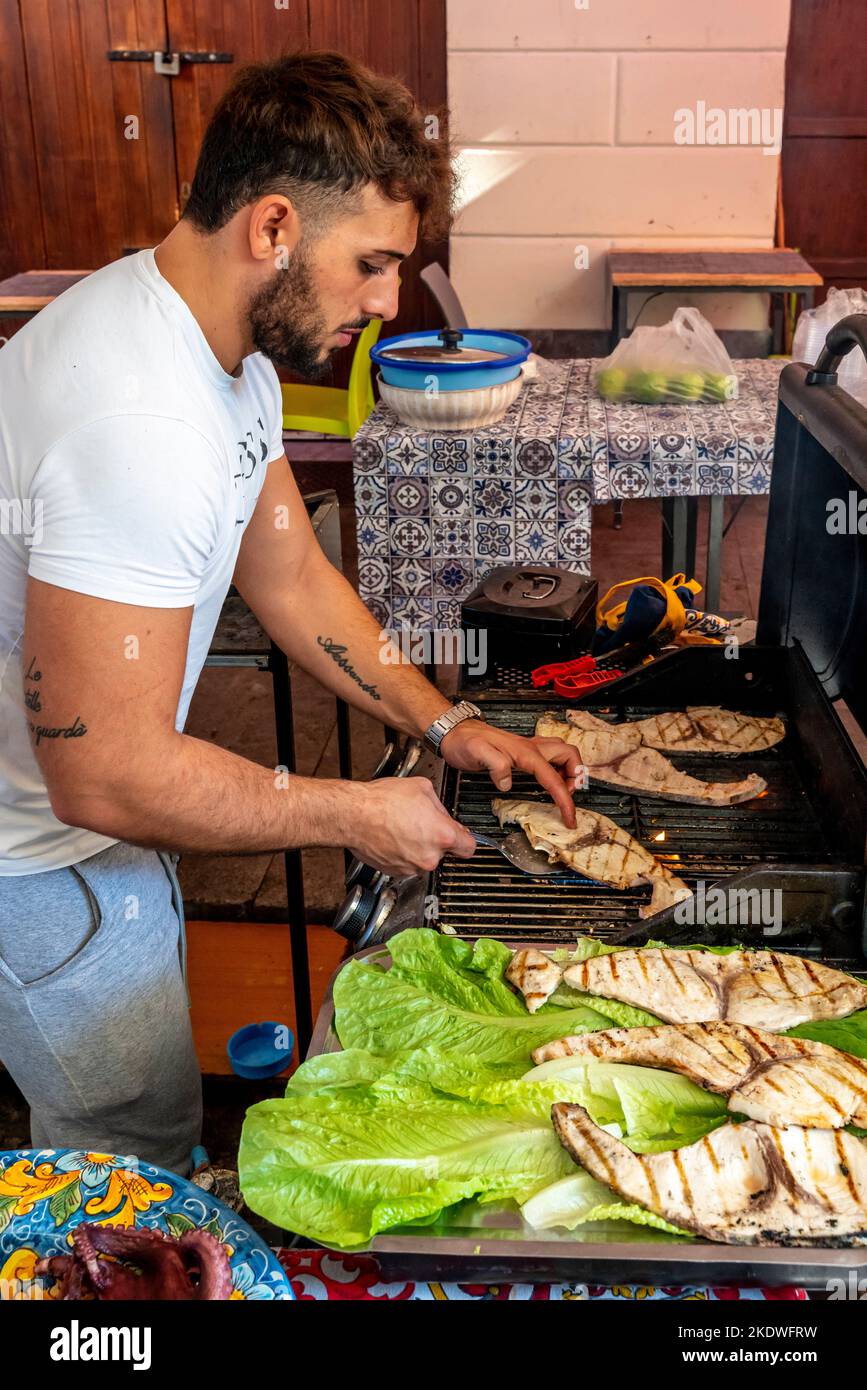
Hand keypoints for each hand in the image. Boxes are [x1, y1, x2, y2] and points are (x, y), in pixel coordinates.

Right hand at [343, 777, 475, 876]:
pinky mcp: (396, 871)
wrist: (354, 815)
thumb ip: (440, 807)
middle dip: (437, 839)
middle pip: (445, 852)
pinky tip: (393, 836)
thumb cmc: (382, 801)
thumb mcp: (422, 788)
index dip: (465, 839)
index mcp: (442, 835)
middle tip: (422, 823)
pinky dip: (403, 853)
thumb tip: (443, 815)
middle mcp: (429, 856)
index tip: (462, 837)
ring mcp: (411, 866)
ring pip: (425, 858)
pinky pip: (407, 863)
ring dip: (419, 847)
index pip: (470, 847)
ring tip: (403, 827)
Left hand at [440, 720, 582, 828]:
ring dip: (569, 770)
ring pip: (563, 754)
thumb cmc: (465, 741)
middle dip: (576, 775)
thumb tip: (507, 782)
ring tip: (562, 788)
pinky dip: (558, 768)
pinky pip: (551, 757)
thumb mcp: (477, 752)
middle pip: (570, 756)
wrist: (456, 732)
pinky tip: (548, 779)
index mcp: (526, 752)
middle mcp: (532, 748)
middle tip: (567, 794)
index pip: (554, 778)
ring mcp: (529, 749)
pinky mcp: (523, 753)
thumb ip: (495, 765)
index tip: (569, 817)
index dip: (565, 800)